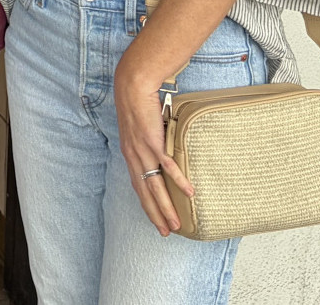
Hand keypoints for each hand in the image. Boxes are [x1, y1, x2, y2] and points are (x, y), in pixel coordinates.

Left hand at [114, 60, 190, 234]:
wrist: (133, 86)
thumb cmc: (138, 104)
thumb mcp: (140, 129)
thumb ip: (150, 142)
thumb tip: (163, 150)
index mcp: (130, 155)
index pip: (138, 186)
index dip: (147, 205)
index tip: (156, 220)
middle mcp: (134, 157)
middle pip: (145, 193)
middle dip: (156, 215)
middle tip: (166, 232)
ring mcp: (143, 151)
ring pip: (155, 187)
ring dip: (166, 207)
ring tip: (175, 224)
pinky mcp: (154, 142)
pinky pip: (168, 166)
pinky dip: (178, 181)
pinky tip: (188, 193)